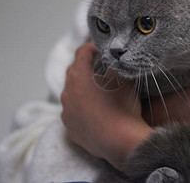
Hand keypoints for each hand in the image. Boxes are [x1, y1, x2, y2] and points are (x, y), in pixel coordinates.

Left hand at [60, 42, 152, 169]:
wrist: (121, 141)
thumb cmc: (122, 106)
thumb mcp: (122, 78)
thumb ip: (113, 63)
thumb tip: (110, 57)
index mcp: (78, 76)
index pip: (82, 53)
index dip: (91, 47)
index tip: (100, 47)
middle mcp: (67, 92)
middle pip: (73, 72)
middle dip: (85, 66)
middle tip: (99, 65)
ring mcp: (66, 111)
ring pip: (71, 93)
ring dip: (81, 88)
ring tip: (97, 90)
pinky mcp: (69, 127)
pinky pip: (73, 111)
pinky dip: (81, 107)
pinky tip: (94, 110)